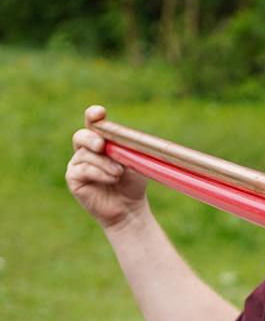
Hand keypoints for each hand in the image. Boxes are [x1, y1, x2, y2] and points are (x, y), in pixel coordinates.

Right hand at [65, 105, 148, 230]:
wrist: (130, 208)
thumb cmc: (132, 183)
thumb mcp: (133, 162)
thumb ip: (124, 149)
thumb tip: (118, 140)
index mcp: (101, 141)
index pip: (93, 123)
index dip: (94, 115)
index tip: (99, 112)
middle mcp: (86, 150)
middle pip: (81, 136)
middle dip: (92, 138)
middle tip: (101, 145)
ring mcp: (77, 163)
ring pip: (86, 155)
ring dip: (105, 163)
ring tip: (118, 173)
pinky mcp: (73, 178)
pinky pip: (83, 170)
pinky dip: (100, 173)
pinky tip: (112, 179)